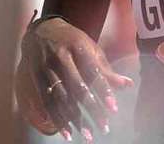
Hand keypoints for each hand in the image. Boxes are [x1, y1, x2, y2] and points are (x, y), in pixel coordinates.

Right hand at [17, 18, 133, 141]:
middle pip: (77, 87)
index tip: (113, 109)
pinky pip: (46, 102)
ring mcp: (45, 67)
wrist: (42, 30)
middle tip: (103, 127)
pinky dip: (57, 119)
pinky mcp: (36, 77)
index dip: (103, 90)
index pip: (92, 71)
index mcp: (77, 45)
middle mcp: (60, 56)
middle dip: (91, 109)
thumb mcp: (90, 48)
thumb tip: (128, 85)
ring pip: (61, 97)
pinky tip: (67, 133)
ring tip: (87, 135)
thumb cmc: (72, 41)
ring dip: (74, 119)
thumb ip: (106, 69)